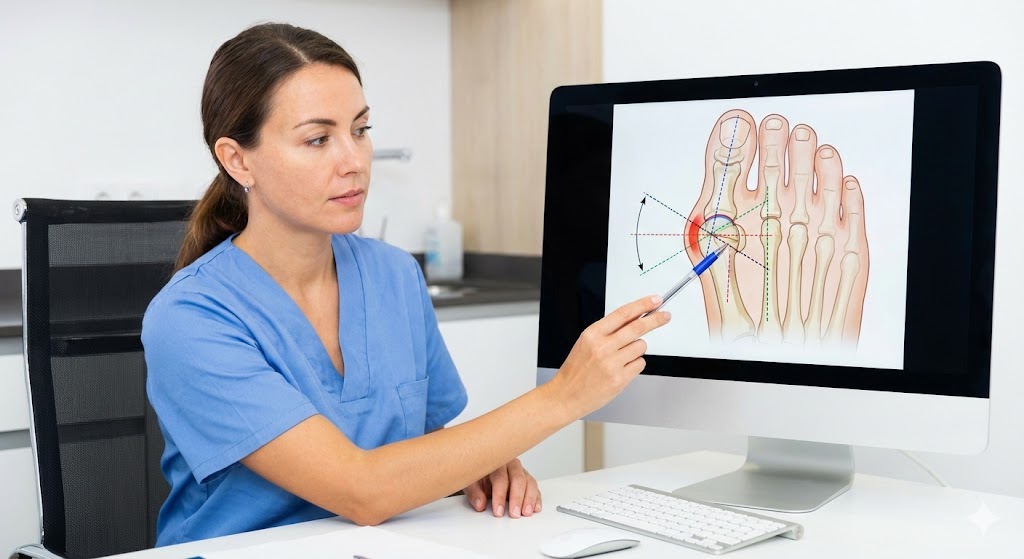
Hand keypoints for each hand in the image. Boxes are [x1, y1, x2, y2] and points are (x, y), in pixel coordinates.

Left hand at [463, 458, 540, 517]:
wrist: (483, 470)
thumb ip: (474, 493)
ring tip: (526, 512)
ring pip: (529, 483)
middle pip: (518, 479)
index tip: (498, 511)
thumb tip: (480, 504)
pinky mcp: (527, 480)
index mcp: (496, 462)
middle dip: (517, 498)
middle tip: (514, 513)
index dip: (500, 496)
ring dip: (529, 499)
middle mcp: (511, 465)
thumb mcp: (470, 482)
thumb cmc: (478, 475)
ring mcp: (521, 472)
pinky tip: (535, 508)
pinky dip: (536, 498)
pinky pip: (534, 488)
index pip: (500, 478)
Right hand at [552, 295, 670, 416]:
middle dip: (655, 320)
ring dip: (636, 350)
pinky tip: (620, 369)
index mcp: (593, 334)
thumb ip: (609, 331)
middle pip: (637, 327)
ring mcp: (612, 363)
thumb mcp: (586, 343)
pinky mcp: (620, 379)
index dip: (642, 305)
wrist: (566, 394)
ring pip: (641, 347)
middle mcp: (602, 347)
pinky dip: (634, 365)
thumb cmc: (576, 369)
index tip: (654, 301)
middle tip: (665, 316)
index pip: (623, 313)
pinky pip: (640, 364)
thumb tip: (634, 318)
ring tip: (620, 358)